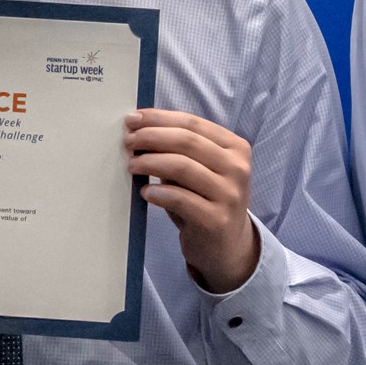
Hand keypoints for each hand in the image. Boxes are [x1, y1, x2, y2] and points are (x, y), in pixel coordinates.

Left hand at [125, 109, 259, 290]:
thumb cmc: (205, 200)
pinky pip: (180, 199)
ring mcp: (230, 195)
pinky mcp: (217, 220)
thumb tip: (138, 130)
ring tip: (132, 166)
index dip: (159, 118)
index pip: (193, 123)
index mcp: (235, 148)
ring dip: (150, 162)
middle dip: (151, 137)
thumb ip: (178, 150)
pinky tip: (145, 191)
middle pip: (187, 141)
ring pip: (182, 167)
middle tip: (128, 141)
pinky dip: (158, 192)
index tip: (133, 119)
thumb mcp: (199, 170)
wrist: (226, 246)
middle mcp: (237, 169)